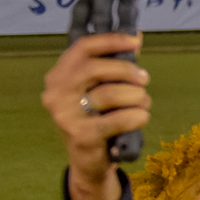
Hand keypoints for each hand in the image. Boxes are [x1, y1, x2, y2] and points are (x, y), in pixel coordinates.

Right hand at [41, 33, 150, 188]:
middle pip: (94, 68)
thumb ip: (113, 64)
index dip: (111, 40)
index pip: (82, 47)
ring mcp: (64, 115)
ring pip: (108, 94)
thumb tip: (137, 36)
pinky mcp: (80, 135)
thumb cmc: (97, 120)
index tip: (135, 40)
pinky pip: (116, 120)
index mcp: (59, 76)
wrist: (89, 162)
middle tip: (144, 79)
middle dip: (126, 70)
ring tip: (144, 103)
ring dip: (136, 96)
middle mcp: (55, 93)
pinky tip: (142, 117)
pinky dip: (136, 116)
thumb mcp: (100, 90)